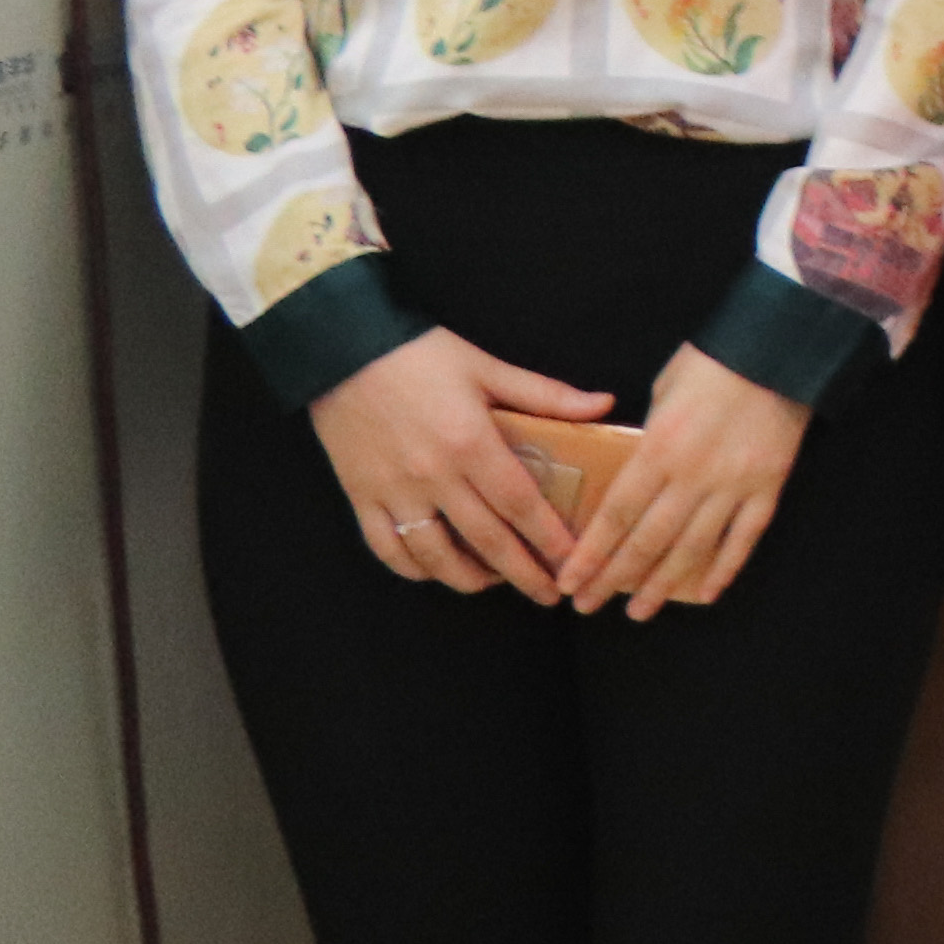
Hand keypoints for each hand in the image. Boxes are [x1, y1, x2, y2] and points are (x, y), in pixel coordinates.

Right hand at [309, 325, 612, 602]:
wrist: (340, 349)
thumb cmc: (419, 355)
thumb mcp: (488, 368)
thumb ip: (546, 394)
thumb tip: (603, 405)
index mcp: (471, 443)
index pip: (520, 504)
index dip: (549, 538)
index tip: (573, 562)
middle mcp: (433, 476)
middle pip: (485, 539)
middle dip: (521, 573)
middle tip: (548, 594)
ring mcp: (393, 492)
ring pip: (434, 555)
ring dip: (469, 577)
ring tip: (495, 581)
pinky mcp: (360, 497)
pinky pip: (388, 548)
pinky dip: (414, 568)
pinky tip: (437, 570)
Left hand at [554, 344, 809, 616]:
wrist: (781, 346)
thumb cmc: (714, 361)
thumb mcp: (664, 391)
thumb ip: (648, 438)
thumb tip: (636, 471)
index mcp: (659, 448)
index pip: (615, 515)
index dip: (590, 554)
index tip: (569, 582)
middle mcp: (693, 476)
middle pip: (647, 540)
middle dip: (613, 578)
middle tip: (588, 606)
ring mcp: (734, 486)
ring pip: (692, 548)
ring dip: (662, 584)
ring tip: (639, 612)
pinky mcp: (768, 487)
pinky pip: (744, 537)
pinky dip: (725, 568)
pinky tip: (706, 593)